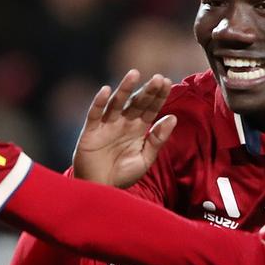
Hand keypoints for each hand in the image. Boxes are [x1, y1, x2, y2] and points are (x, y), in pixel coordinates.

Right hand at [73, 69, 175, 187]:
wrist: (101, 190)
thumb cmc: (123, 174)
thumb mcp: (145, 158)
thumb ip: (158, 139)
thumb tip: (173, 118)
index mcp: (138, 128)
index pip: (151, 108)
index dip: (159, 96)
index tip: (168, 82)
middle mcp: (123, 122)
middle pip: (136, 102)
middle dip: (147, 90)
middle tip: (158, 78)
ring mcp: (107, 125)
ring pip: (117, 103)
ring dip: (125, 89)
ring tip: (134, 74)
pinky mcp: (91, 132)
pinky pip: (95, 114)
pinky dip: (99, 102)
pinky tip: (106, 90)